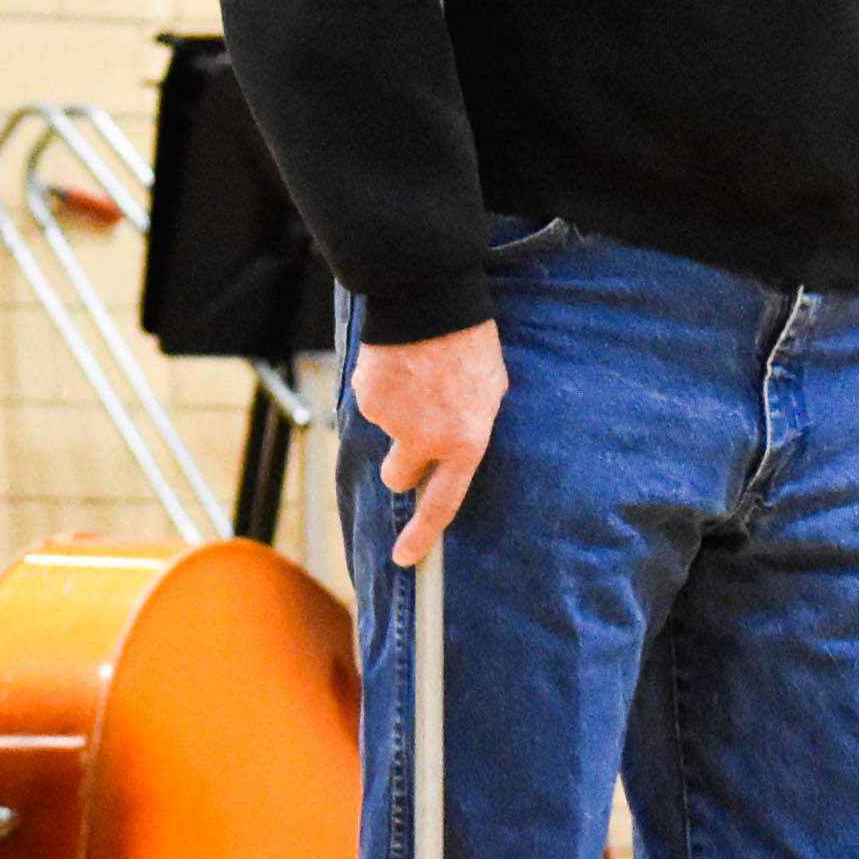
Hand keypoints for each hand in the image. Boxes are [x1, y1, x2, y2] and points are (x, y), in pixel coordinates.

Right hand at [347, 321, 507, 569]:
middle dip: (401, 463)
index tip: (406, 558)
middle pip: (398, 477)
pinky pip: (371, 404)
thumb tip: (452, 448)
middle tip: (414, 432)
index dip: (422, 537)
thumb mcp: (491, 392)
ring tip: (417, 377)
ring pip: (385, 433)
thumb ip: (470, 429)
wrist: (431, 300)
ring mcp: (392, 420)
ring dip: (396, 415)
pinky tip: (400, 363)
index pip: (442, 505)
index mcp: (464, 443)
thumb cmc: (471, 343)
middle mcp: (424, 440)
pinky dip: (383, 389)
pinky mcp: (367, 396)